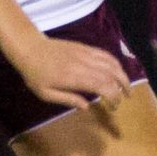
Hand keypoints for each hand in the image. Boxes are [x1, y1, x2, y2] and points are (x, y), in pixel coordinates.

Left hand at [17, 34, 131, 110]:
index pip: (102, 86)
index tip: (113, 106)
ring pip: (111, 63)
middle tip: (125, 99)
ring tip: (126, 87)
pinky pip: (105, 54)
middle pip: (111, 75)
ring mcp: (85, 53)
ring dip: (122, 75)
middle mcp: (83, 64)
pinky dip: (115, 63)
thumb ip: (68, 100)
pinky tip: (118, 71)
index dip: (113, 97)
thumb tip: (87, 107)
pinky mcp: (85, 47)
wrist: (30, 48)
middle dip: (121, 88)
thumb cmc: (35, 74)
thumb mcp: (46, 94)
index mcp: (74, 77)